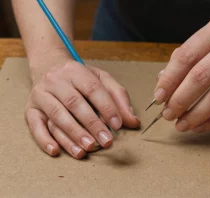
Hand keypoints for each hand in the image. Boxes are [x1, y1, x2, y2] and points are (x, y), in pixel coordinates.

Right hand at [25, 57, 139, 158]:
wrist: (49, 66)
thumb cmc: (80, 77)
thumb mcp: (102, 79)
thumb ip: (119, 98)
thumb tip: (133, 121)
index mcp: (76, 71)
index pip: (93, 89)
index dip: (106, 107)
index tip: (118, 124)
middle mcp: (56, 81)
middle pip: (74, 103)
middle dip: (91, 125)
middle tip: (106, 141)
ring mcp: (41, 95)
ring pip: (56, 116)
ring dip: (72, 135)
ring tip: (87, 149)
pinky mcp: (30, 109)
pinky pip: (35, 126)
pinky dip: (44, 140)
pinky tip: (56, 151)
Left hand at [154, 17, 209, 132]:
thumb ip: (191, 62)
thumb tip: (162, 82)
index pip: (186, 55)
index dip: (169, 79)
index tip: (159, 97)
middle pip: (199, 76)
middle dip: (179, 100)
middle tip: (168, 114)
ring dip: (194, 114)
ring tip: (182, 124)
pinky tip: (201, 126)